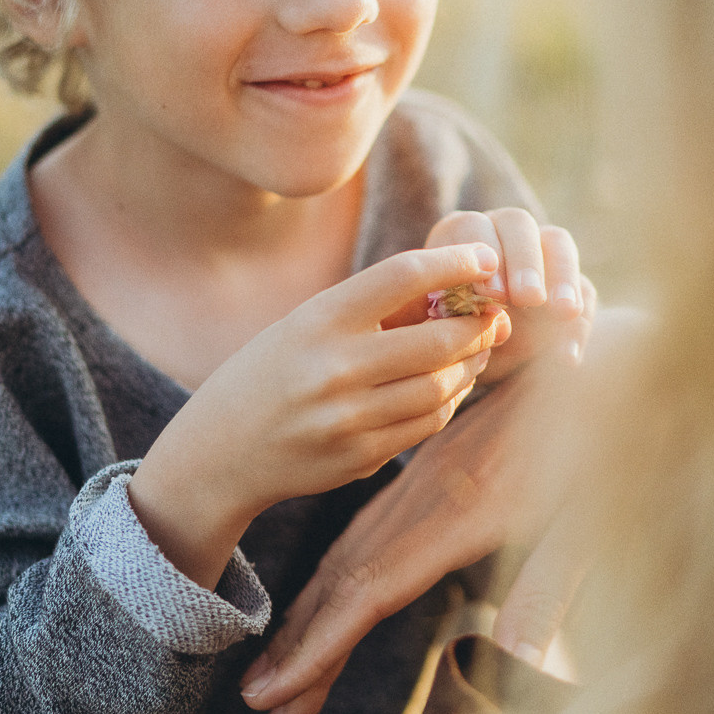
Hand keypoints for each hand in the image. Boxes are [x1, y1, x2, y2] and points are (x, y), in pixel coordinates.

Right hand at [131, 243, 512, 589]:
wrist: (220, 451)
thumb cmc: (271, 371)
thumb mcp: (306, 325)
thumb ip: (372, 309)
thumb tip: (456, 289)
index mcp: (320, 319)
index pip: (404, 276)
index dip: (455, 262)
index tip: (485, 257)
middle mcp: (335, 367)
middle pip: (440, 338)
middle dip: (479, 325)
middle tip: (493, 316)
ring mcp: (349, 417)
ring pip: (442, 385)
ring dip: (470, 365)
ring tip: (474, 351)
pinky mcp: (361, 456)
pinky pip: (427, 422)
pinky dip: (448, 400)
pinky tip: (447, 386)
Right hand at [235, 345, 585, 713]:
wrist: (616, 347)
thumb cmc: (622, 438)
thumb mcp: (597, 508)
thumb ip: (554, 578)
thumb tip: (520, 659)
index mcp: (463, 513)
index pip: (372, 592)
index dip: (321, 645)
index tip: (272, 691)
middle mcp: (431, 499)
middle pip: (347, 580)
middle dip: (300, 645)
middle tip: (256, 705)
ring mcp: (428, 484)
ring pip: (353, 558)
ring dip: (312, 618)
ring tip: (273, 676)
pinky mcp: (437, 474)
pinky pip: (375, 532)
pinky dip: (341, 579)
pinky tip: (325, 604)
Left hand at [422, 209, 595, 383]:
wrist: (472, 356)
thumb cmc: (444, 336)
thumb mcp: (440, 330)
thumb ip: (451, 318)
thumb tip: (479, 319)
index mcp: (460, 234)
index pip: (473, 227)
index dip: (484, 254)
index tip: (492, 294)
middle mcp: (500, 230)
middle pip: (519, 224)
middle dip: (526, 262)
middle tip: (529, 298)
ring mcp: (539, 249)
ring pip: (558, 244)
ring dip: (563, 278)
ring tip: (563, 314)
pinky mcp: (568, 279)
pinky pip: (583, 290)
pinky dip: (579, 322)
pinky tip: (567, 357)